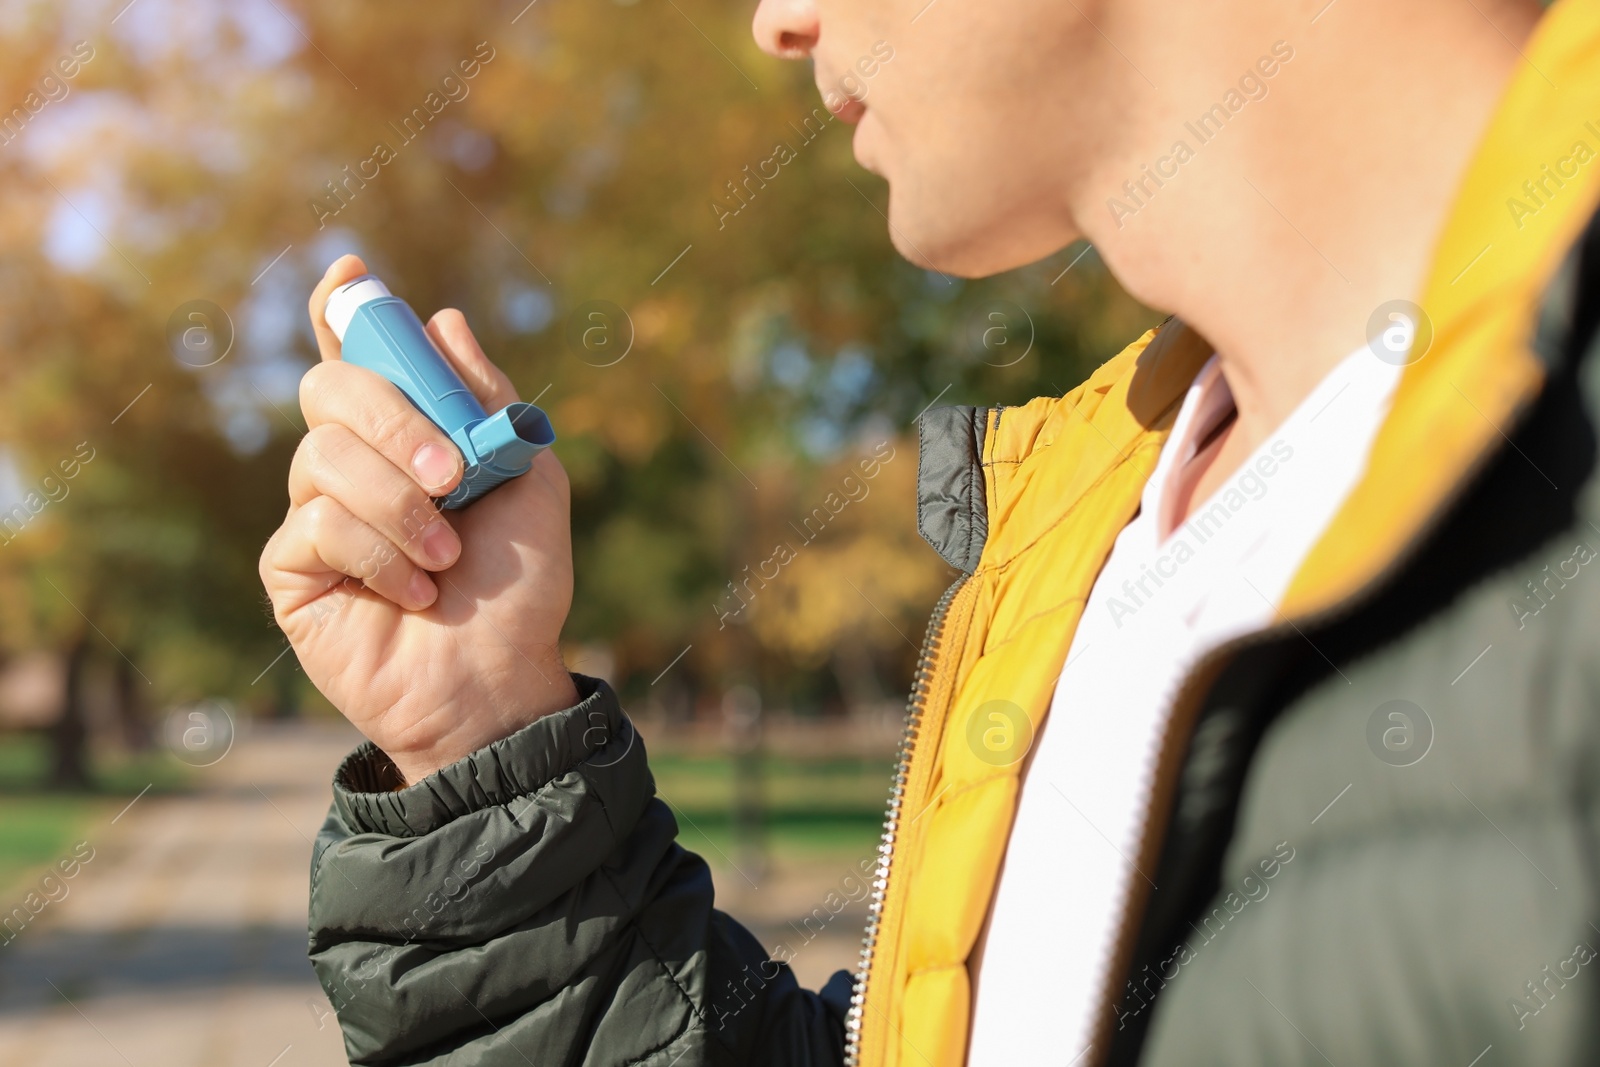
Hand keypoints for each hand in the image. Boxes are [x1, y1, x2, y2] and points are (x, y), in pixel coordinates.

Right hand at [260, 255, 578, 784]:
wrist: (500, 677)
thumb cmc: (520, 584)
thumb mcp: (529, 479)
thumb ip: (488, 401)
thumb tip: (445, 318)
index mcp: (408, 434)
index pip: (358, 355)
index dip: (344, 309)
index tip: (351, 274)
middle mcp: (353, 462)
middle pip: (328, 388)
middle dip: (393, 421)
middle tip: (452, 475)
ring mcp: (315, 512)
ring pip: (321, 458)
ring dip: (399, 505)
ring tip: (447, 556)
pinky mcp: (292, 568)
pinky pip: (312, 525)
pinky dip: (377, 554)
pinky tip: (415, 592)